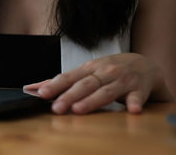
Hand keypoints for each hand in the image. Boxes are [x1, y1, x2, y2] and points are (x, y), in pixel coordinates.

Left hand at [24, 53, 161, 113]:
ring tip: (79, 109)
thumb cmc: (110, 70)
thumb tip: (31, 88)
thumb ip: (61, 81)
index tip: (41, 93)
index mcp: (89, 68)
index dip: (55, 85)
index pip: (69, 77)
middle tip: (57, 108)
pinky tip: (131, 110)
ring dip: (93, 100)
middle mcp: (104, 72)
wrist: (144, 64)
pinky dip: (134, 103)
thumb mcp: (86, 71)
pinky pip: (137, 97)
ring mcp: (122, 80)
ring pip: (106, 92)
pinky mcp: (139, 89)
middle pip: (85, 85)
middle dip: (70, 96)